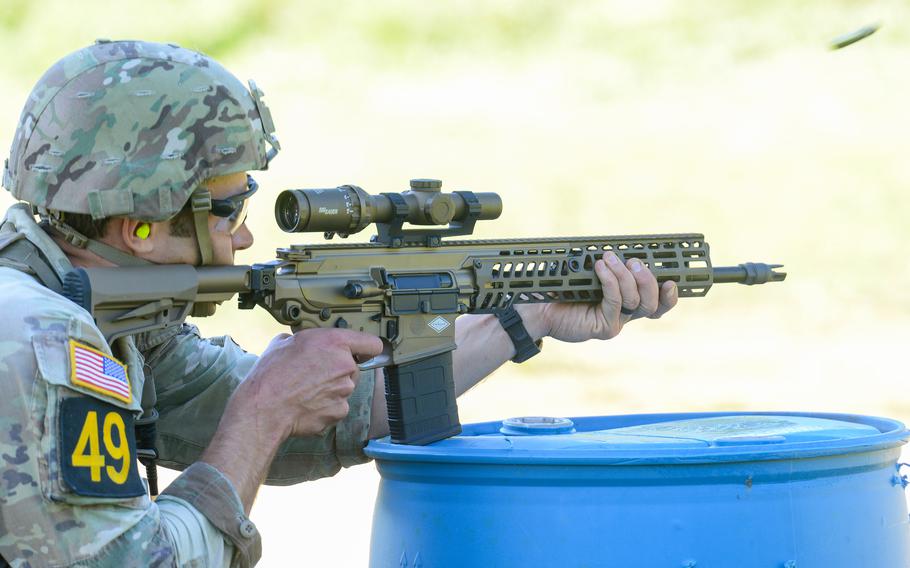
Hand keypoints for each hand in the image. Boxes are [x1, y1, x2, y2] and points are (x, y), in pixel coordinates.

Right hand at [236, 328, 382, 438]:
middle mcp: (345, 366)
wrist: (265, 408)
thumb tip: (303, 343)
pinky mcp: (339, 412)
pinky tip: (306, 405)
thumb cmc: (271, 375)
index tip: (362, 352)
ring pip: (344, 388)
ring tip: (305, 391)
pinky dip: (325, 407)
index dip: (366, 348)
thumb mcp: (283, 342)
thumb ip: (304, 340)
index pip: (371, 343)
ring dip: (330, 389)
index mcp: (335, 342)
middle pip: (353, 368)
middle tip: (314, 373)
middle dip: (338, 370)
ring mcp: (344, 390)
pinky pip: (337, 407)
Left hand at [540, 251, 677, 341]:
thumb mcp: (588, 270)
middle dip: (647, 279)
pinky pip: (615, 302)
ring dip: (626, 277)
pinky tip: (600, 268)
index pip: (658, 302)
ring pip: (636, 302)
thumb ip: (609, 263)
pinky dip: (610, 282)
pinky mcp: (604, 328)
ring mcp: (615, 322)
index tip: (672, 280)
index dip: (669, 295)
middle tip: (635, 261)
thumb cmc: (562, 286)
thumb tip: (621, 246)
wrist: (538, 308)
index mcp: (627, 301)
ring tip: (609, 258)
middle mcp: (625, 314)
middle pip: (652, 303)